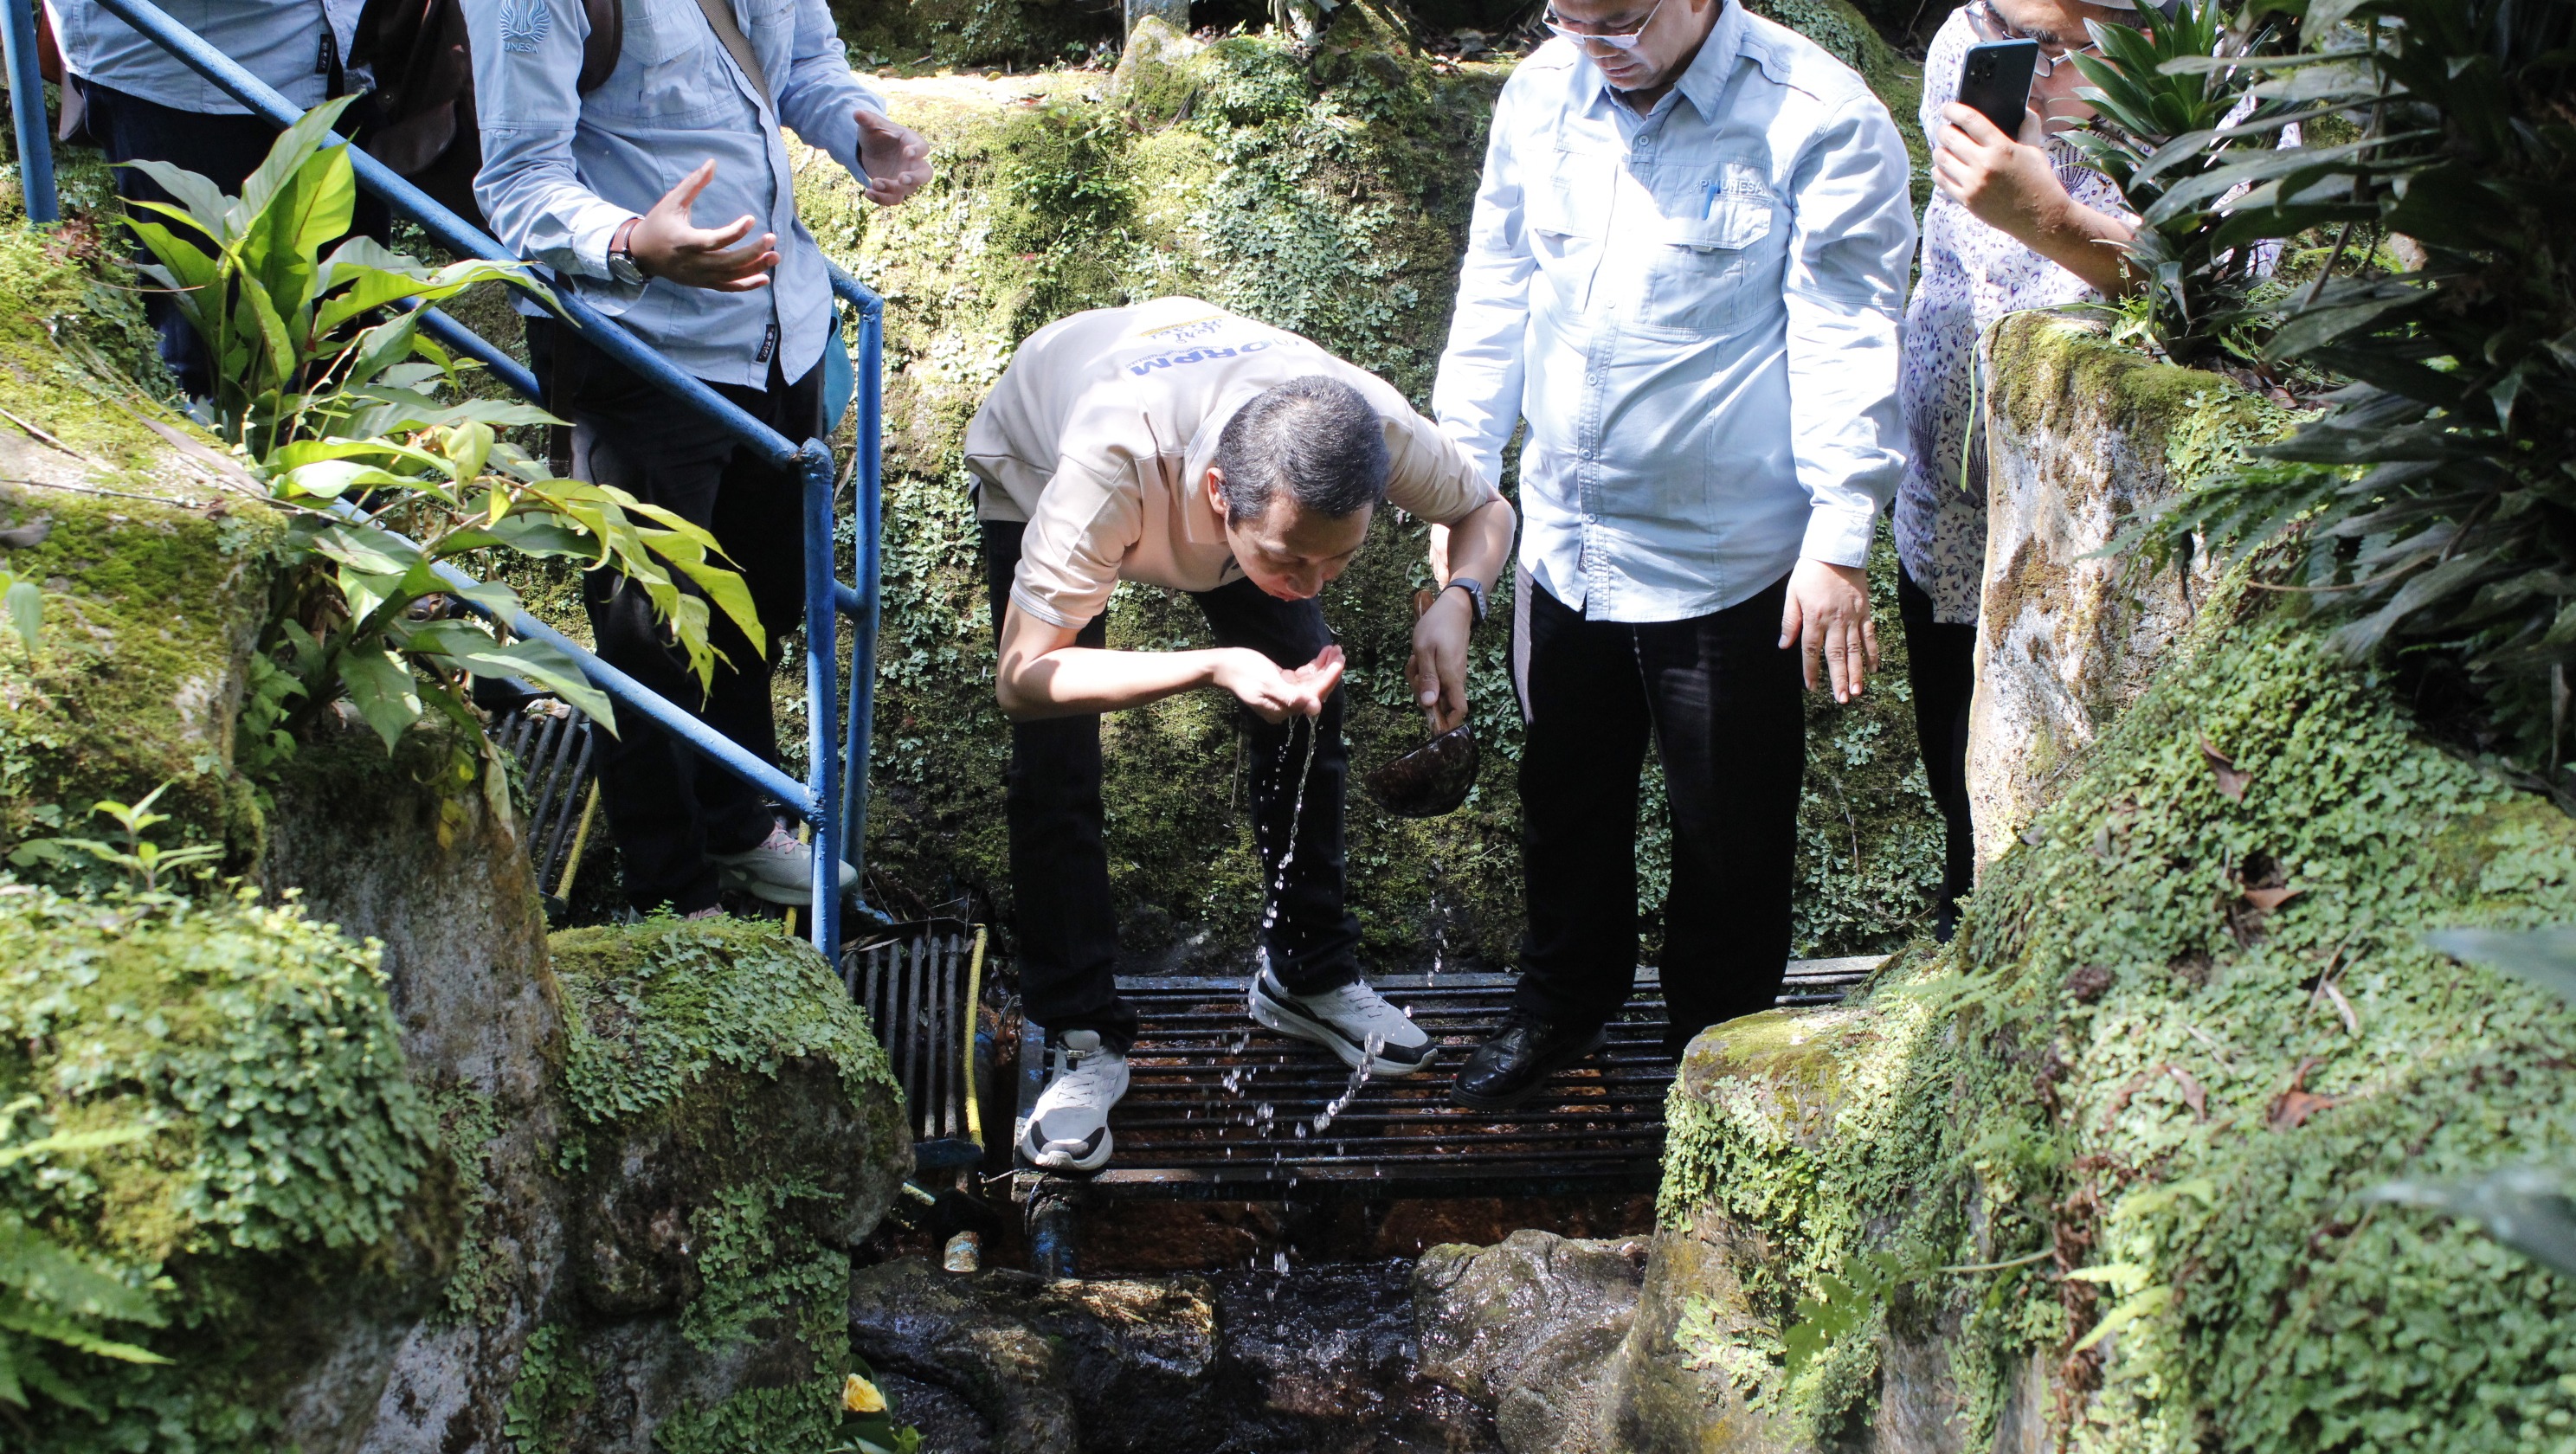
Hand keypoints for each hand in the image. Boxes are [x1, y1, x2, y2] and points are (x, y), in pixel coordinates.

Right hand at [628, 160, 777, 291]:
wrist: (641, 254)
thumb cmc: (658, 223)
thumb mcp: (672, 201)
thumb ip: (693, 183)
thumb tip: (713, 162)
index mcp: (684, 242)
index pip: (714, 241)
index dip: (734, 233)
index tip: (752, 219)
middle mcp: (693, 263)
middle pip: (728, 263)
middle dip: (752, 253)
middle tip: (772, 238)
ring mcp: (699, 276)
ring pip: (731, 276)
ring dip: (755, 268)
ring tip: (775, 255)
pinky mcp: (702, 283)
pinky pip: (727, 287)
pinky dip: (746, 285)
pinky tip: (765, 278)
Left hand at [855, 108, 931, 206]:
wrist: (872, 149)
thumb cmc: (877, 134)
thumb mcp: (871, 125)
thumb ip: (867, 120)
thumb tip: (857, 112)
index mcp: (912, 143)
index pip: (923, 148)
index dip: (918, 151)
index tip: (907, 152)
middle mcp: (913, 163)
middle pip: (925, 174)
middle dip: (915, 178)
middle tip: (901, 178)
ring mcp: (906, 178)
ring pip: (908, 190)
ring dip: (892, 189)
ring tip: (874, 182)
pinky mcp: (895, 189)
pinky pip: (894, 199)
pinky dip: (882, 199)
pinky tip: (868, 193)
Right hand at [1213, 645, 1344, 722]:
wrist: (1224, 665)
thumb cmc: (1243, 672)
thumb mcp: (1268, 684)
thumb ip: (1292, 697)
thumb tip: (1316, 708)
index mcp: (1282, 709)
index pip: (1313, 696)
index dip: (1328, 679)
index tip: (1339, 662)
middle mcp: (1286, 705)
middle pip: (1315, 689)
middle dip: (1329, 671)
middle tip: (1340, 652)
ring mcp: (1284, 694)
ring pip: (1311, 682)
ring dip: (1324, 666)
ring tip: (1334, 649)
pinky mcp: (1282, 683)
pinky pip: (1303, 677)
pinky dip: (1314, 666)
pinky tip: (1323, 654)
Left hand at [1405, 587, 1473, 732]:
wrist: (1454, 606)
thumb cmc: (1438, 626)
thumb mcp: (1424, 651)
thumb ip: (1428, 679)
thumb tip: (1429, 705)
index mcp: (1452, 678)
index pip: (1459, 710)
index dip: (1448, 721)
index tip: (1432, 720)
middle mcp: (1455, 679)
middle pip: (1440, 702)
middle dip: (1421, 692)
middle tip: (1414, 670)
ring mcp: (1452, 672)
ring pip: (1433, 688)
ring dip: (1419, 678)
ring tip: (1415, 659)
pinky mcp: (1448, 666)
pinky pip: (1433, 676)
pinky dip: (1423, 670)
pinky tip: (1418, 656)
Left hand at [1779, 558, 1878, 702]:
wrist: (1837, 550)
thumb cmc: (1811, 571)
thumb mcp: (1792, 593)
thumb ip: (1790, 621)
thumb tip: (1784, 645)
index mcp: (1814, 617)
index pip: (1811, 650)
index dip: (1811, 670)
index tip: (1812, 688)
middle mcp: (1835, 621)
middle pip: (1836, 655)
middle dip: (1839, 679)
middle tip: (1842, 700)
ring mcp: (1853, 617)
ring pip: (1855, 649)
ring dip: (1856, 672)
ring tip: (1857, 692)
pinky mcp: (1865, 611)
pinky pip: (1870, 635)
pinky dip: (1873, 652)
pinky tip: (1874, 669)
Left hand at [1932, 102, 2073, 246]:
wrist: (2041, 217)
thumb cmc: (2039, 180)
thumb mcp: (2035, 150)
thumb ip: (2028, 127)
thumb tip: (2024, 109)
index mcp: (2001, 148)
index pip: (1971, 120)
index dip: (1954, 110)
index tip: (1948, 108)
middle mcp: (1984, 165)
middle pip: (1950, 139)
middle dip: (1944, 130)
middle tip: (1945, 129)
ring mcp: (1974, 184)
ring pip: (1941, 159)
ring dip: (1940, 150)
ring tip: (1944, 148)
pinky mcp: (1967, 201)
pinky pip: (1942, 181)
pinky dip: (1938, 171)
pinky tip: (1941, 167)